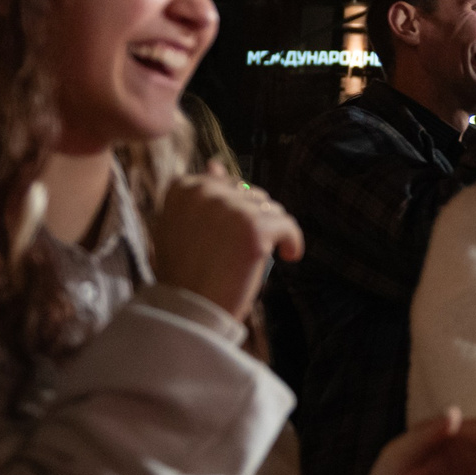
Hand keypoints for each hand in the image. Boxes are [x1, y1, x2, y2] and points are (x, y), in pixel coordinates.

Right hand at [151, 172, 302, 320]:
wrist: (189, 311)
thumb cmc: (185, 273)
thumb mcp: (182, 227)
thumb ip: (200, 195)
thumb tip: (215, 164)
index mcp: (183, 187)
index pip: (227, 184)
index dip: (234, 212)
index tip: (227, 238)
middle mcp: (205, 191)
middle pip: (251, 195)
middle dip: (254, 220)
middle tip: (238, 254)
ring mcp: (230, 208)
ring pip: (271, 208)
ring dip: (271, 232)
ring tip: (252, 258)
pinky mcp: (254, 228)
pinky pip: (287, 225)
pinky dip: (292, 242)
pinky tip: (288, 256)